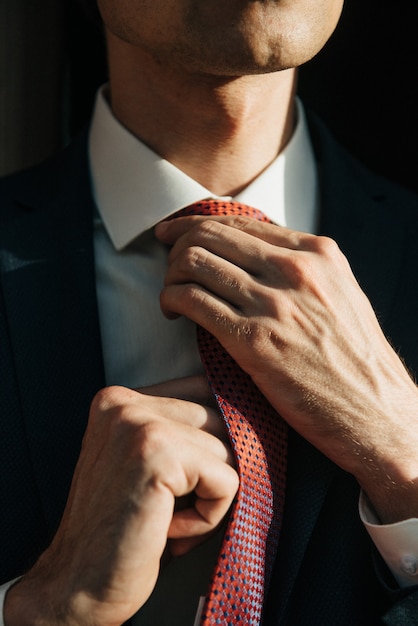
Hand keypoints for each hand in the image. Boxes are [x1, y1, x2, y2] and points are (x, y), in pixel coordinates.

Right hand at [4, 376, 237, 625]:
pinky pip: (227, 481)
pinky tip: (167, 532)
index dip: (210, 444)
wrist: (77, 586)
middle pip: (219, 421)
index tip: (184, 484)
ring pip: (228, 451)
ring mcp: (139, 425)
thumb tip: (243, 415)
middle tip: (171, 510)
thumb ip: (177, 431)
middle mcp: (124, 403)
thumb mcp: (142, 463)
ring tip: (165, 521)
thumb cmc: (120, 529)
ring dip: (209, 497)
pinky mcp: (158, 454)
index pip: (202, 393)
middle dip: (212, 472)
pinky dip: (208, 517)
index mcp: (118, 400)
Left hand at [156, 216, 417, 522]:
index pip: (239, 221)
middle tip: (167, 265)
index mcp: (317, 253)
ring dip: (170, 276)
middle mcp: (295, 270)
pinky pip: (193, 301)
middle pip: (210, 234)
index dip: (195, 223)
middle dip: (177, 246)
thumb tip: (253, 257)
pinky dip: (171, 300)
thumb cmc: (356, 360)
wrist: (377, 413)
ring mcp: (275, 304)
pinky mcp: (255, 341)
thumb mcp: (339, 295)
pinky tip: (172, 313)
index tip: (174, 233)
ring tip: (171, 296)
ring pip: (195, 262)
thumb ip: (301, 270)